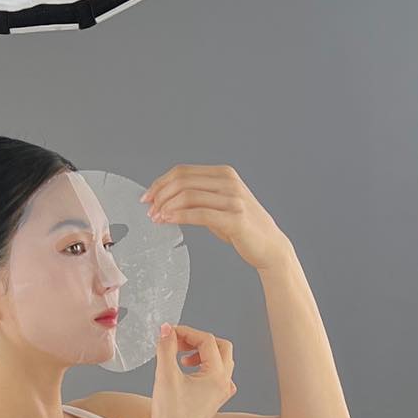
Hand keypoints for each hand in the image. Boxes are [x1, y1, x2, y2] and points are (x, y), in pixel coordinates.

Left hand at [140, 165, 291, 271]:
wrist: (269, 246)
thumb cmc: (243, 228)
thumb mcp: (220, 205)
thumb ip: (199, 197)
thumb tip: (166, 199)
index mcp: (224, 174)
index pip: (183, 171)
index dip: (161, 182)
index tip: (148, 196)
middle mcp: (229, 182)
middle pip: (182, 181)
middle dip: (160, 194)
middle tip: (149, 208)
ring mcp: (233, 199)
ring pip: (188, 195)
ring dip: (166, 206)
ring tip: (156, 217)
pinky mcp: (234, 218)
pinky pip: (199, 214)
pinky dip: (179, 216)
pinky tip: (168, 220)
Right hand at [151, 324, 235, 417]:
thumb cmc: (171, 416)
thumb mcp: (165, 376)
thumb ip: (166, 349)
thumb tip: (166, 330)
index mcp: (218, 376)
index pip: (207, 341)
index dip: (187, 332)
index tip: (168, 333)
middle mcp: (225, 383)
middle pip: (221, 347)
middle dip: (198, 341)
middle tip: (178, 343)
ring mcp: (222, 392)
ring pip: (221, 361)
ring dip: (201, 354)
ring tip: (180, 359)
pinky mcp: (215, 400)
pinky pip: (217, 376)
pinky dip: (204, 368)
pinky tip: (187, 373)